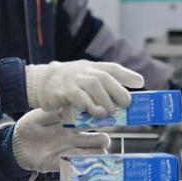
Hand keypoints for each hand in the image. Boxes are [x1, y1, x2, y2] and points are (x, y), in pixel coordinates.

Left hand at [11, 109, 109, 171]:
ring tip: (99, 152)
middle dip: (102, 140)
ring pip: (92, 153)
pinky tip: (85, 160)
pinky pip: (77, 164)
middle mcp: (74, 138)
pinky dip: (84, 162)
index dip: (99, 122)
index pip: (91, 122)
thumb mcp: (40, 116)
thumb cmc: (28, 128)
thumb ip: (55, 113)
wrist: (14, 145)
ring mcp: (69, 151)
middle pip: (97, 139)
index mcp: (71, 125)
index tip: (104, 121)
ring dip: (97, 153)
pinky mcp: (62, 163)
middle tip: (103, 139)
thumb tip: (72, 107)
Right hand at [25, 61, 143, 115]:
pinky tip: (92, 112)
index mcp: (92, 67)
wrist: (41, 82)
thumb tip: (125, 101)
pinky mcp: (63, 90)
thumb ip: (103, 87)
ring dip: (104, 100)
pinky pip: (77, 96)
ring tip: (109, 113)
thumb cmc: (69, 84)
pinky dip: (87, 104)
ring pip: (93, 85)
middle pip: (105, 77)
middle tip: (126, 105)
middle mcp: (84, 70)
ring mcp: (73, 78)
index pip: (112, 68)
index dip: (127, 75)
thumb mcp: (86, 79)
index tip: (140, 83)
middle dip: (118, 91)